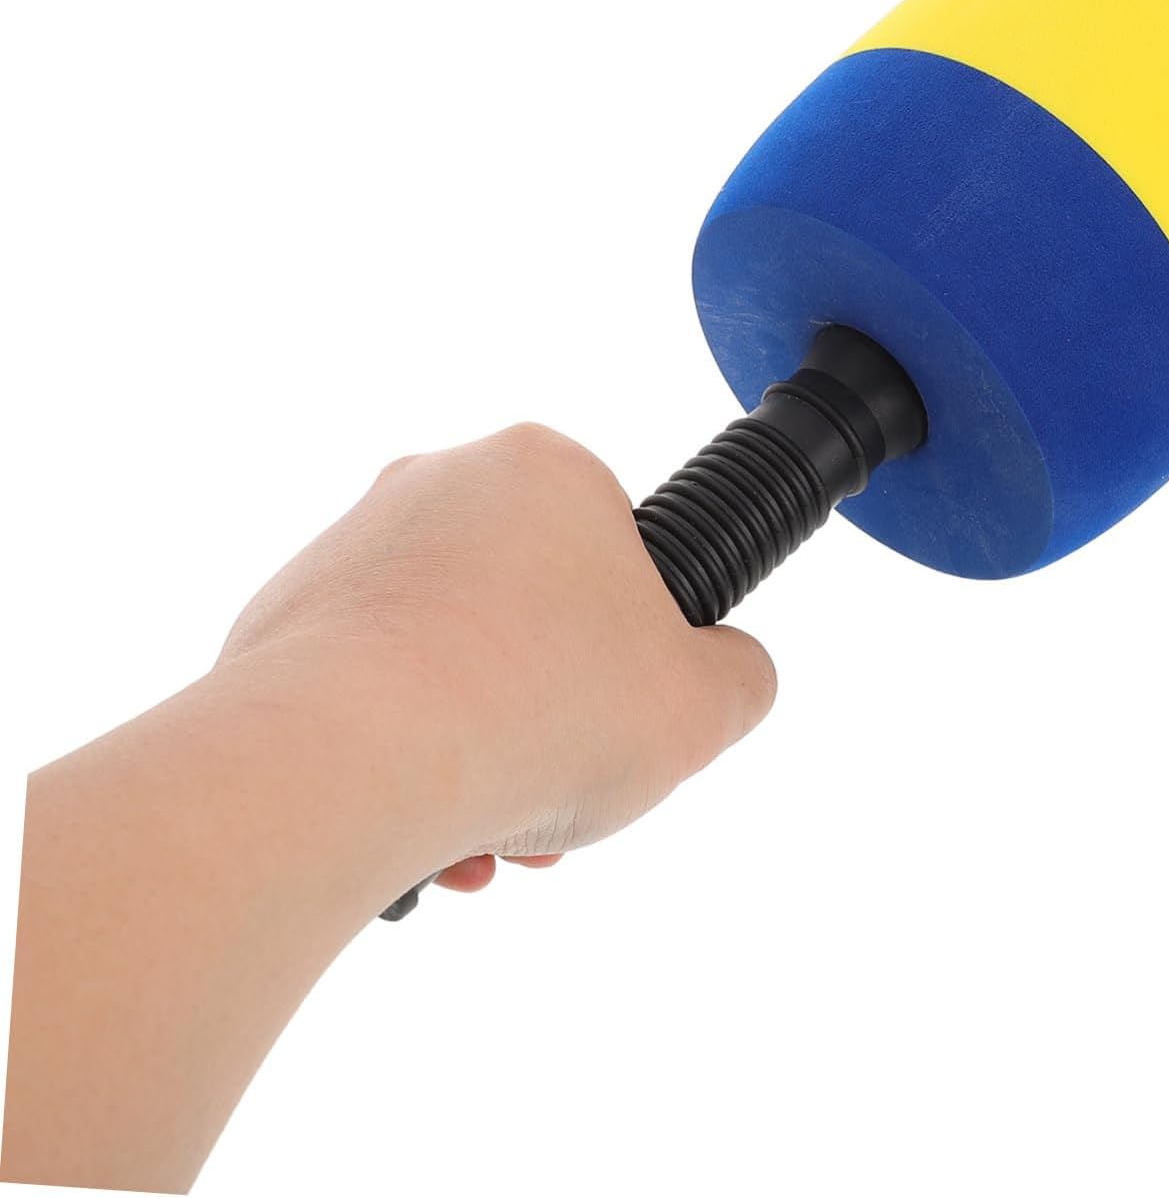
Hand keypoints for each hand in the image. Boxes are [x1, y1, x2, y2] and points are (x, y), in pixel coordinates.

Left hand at [219, 423, 776, 883]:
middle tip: (563, 796)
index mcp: (545, 474)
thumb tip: (729, 673)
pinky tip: (423, 832)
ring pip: (450, 663)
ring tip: (490, 839)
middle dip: (554, 718)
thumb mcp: (702, 706)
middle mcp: (439, 486)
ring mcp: (351, 547)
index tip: (624, 716)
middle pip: (530, 617)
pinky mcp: (284, 616)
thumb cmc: (536, 709)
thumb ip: (740, 678)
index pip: (616, 555)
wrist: (343, 760)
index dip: (635, 650)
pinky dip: (404, 756)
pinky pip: (369, 689)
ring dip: (485, 752)